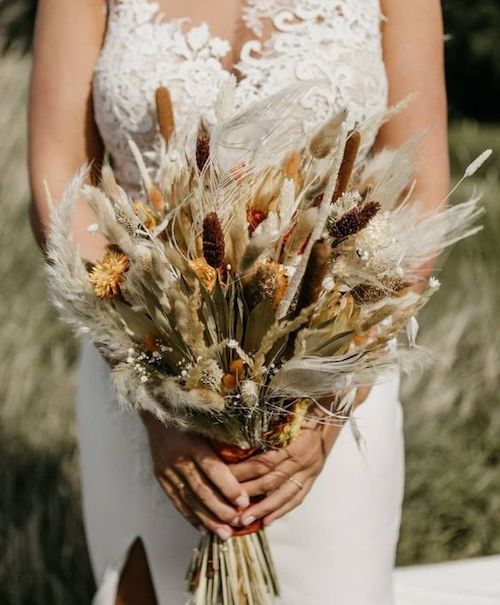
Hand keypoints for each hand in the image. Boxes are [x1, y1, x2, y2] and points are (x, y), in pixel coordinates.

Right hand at [142, 414, 248, 539]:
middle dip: (220, 509)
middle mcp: (177, 458)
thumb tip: (254, 451)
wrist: (157, 408)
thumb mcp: (208, 420)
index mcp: (191, 442)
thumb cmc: (191, 412)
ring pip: (188, 500)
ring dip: (207, 519)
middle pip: (201, 490)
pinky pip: (176, 500)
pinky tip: (203, 528)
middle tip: (238, 523)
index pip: (212, 469)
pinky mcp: (160, 476)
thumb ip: (225, 436)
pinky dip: (190, 516)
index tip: (244, 501)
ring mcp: (166, 469)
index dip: (228, 487)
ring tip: (224, 534)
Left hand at [230, 387, 370, 526]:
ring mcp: (311, 470)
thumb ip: (268, 420)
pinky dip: (283, 509)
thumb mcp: (288, 408)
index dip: (244, 471)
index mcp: (295, 442)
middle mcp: (303, 460)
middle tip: (228, 508)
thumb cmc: (308, 403)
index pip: (263, 462)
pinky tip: (268, 520)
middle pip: (271, 481)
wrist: (337, 407)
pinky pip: (298, 497)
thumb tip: (237, 428)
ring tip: (244, 521)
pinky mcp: (315, 476)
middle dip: (248, 495)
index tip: (224, 478)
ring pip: (284, 494)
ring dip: (263, 509)